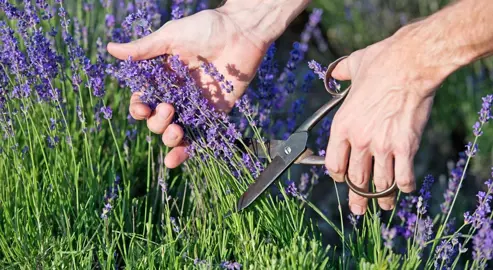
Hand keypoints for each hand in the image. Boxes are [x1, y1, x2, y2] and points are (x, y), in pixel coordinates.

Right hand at [107, 9, 269, 167]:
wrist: (241, 31)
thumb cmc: (205, 28)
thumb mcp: (170, 37)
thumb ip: (143, 50)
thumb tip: (110, 49)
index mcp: (163, 78)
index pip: (144, 101)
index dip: (139, 109)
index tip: (142, 109)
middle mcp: (177, 94)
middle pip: (158, 120)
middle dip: (157, 122)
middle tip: (168, 108)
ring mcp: (196, 106)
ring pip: (176, 132)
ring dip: (170, 138)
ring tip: (176, 130)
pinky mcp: (216, 113)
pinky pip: (200, 136)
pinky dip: (187, 150)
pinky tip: (175, 158)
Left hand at [327, 23, 456, 214]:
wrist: (410, 63)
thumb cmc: (381, 62)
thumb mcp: (352, 67)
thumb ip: (341, 74)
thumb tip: (335, 72)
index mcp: (342, 125)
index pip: (334, 163)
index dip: (337, 175)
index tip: (342, 178)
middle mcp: (359, 140)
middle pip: (355, 179)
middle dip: (357, 197)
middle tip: (358, 208)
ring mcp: (382, 145)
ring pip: (378, 183)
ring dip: (381, 198)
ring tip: (384, 206)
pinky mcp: (405, 146)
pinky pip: (403, 177)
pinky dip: (404, 186)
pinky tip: (406, 189)